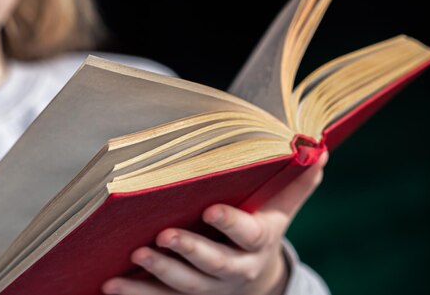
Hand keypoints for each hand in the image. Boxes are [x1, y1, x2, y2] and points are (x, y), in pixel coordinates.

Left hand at [101, 150, 328, 294]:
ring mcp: (209, 288)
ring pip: (185, 286)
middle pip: (215, 265)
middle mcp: (235, 270)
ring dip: (160, 272)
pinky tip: (110, 284)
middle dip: (191, 252)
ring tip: (137, 253)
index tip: (212, 210)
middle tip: (164, 235)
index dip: (230, 225)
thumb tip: (319, 148)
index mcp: (257, 243)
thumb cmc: (261, 228)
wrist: (254, 278)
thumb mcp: (280, 206)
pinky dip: (136, 294)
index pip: (247, 235)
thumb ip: (296, 181)